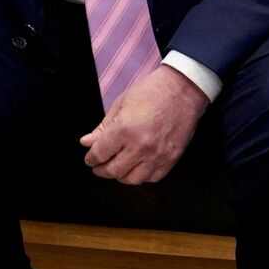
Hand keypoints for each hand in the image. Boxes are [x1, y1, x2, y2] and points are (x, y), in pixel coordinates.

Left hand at [80, 65, 207, 184]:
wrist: (182, 90)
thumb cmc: (150, 92)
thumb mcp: (120, 105)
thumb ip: (103, 128)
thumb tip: (86, 143)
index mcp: (124, 130)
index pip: (101, 153)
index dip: (91, 158)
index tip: (89, 159)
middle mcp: (141, 147)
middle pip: (115, 170)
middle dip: (102, 170)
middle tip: (98, 167)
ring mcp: (158, 155)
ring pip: (134, 179)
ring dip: (121, 176)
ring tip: (116, 169)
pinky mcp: (172, 159)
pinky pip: (153, 178)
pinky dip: (142, 176)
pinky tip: (136, 168)